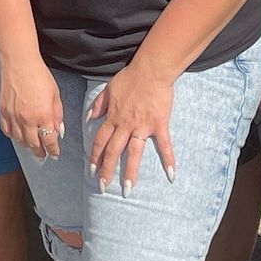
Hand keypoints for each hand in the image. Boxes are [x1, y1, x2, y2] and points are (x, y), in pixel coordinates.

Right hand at [0, 55, 64, 160]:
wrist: (19, 63)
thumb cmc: (39, 75)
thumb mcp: (55, 95)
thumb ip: (57, 115)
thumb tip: (57, 130)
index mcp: (43, 115)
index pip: (49, 141)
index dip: (53, 149)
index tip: (55, 153)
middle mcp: (27, 120)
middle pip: (34, 145)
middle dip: (40, 152)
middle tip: (43, 154)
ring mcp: (13, 117)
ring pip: (20, 140)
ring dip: (27, 145)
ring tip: (32, 145)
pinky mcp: (3, 112)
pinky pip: (7, 131)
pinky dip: (14, 136)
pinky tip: (18, 135)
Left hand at [86, 65, 175, 191]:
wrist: (151, 70)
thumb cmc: (130, 78)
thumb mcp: (109, 89)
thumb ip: (99, 104)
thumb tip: (89, 117)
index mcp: (113, 117)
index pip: (101, 141)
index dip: (96, 156)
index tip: (92, 171)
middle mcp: (126, 125)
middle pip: (114, 151)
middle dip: (107, 170)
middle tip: (103, 187)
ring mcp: (143, 126)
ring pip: (134, 153)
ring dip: (130, 172)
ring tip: (128, 189)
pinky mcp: (159, 125)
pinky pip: (164, 145)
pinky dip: (168, 159)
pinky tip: (171, 175)